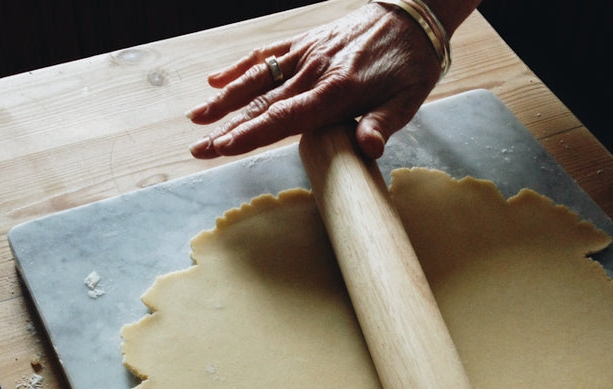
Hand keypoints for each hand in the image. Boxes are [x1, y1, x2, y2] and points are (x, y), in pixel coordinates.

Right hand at [188, 3, 443, 159]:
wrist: (415, 15)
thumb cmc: (412, 64)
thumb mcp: (408, 99)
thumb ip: (383, 124)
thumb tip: (368, 149)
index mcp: (337, 91)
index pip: (284, 118)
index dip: (250, 134)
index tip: (223, 147)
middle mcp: (314, 71)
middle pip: (262, 104)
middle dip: (227, 128)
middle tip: (198, 149)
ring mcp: (307, 54)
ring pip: (257, 79)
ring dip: (224, 100)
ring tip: (197, 118)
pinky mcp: (306, 41)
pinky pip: (268, 54)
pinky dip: (240, 66)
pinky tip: (215, 79)